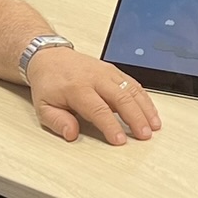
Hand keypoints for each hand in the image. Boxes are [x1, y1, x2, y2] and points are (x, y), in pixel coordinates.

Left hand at [26, 47, 160, 144]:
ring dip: (145, 108)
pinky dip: (145, 98)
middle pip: (121, 98)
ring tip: (154, 125)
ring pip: (131, 89)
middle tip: (144, 135)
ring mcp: (107, 72)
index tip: (120, 140)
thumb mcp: (43, 106)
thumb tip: (71, 133)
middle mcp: (95, 78)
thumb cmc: (49, 83)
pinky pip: (134, 83)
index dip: (111, 126)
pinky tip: (151, 111)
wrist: (49, 57)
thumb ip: (57, 121)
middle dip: (135, 118)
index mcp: (77, 88)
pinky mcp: (114, 71)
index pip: (98, 109)